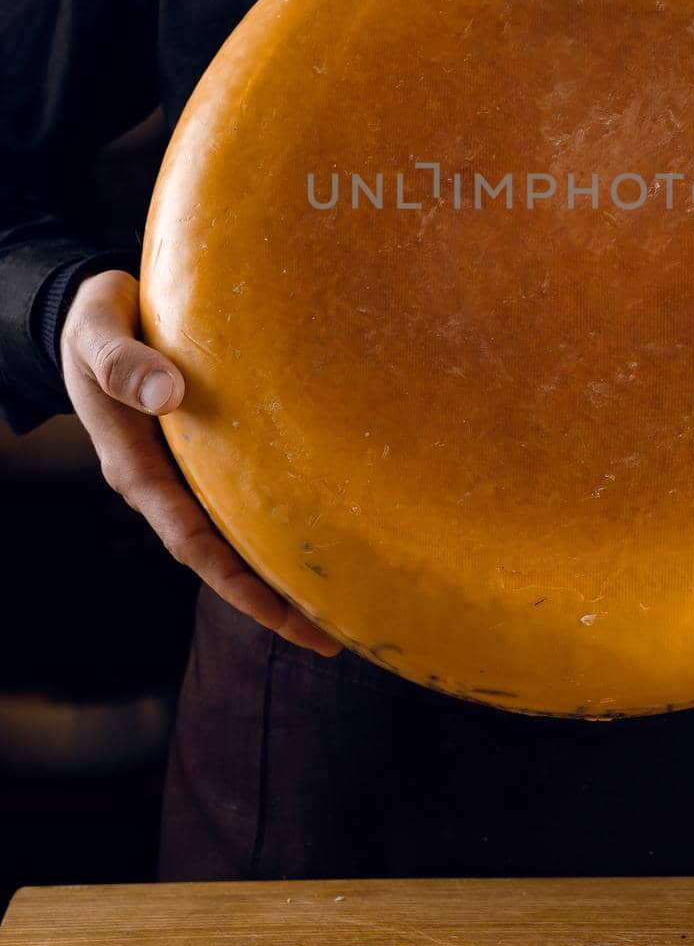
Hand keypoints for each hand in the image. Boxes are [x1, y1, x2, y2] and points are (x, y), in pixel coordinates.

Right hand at [60, 268, 341, 657]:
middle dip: (272, 599)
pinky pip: (246, 490)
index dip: (236, 584)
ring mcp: (185, 469)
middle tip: (334, 635)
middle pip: (223, 555)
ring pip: (238, 529)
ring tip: (345, 598)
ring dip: (282, 566)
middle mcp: (163, 481)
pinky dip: (281, 514)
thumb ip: (124, 363)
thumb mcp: (96, 334)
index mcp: (134, 468)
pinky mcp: (206, 448)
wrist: (97, 310)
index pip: (191, 542)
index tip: (282, 619)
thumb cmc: (97, 322)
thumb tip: (168, 394)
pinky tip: (324, 523)